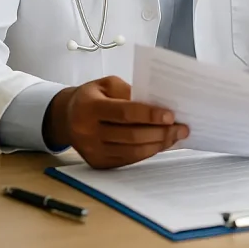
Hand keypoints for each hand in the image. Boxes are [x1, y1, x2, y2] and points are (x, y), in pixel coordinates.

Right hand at [43, 76, 188, 168]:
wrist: (67, 117)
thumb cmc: (93, 96)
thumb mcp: (108, 84)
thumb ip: (131, 92)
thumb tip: (160, 104)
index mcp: (89, 107)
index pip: (124, 113)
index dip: (149, 115)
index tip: (171, 115)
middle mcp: (87, 131)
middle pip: (130, 136)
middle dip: (160, 133)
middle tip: (182, 128)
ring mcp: (91, 150)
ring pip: (131, 152)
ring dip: (158, 145)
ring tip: (176, 136)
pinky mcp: (97, 163)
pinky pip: (128, 160)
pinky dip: (147, 152)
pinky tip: (161, 144)